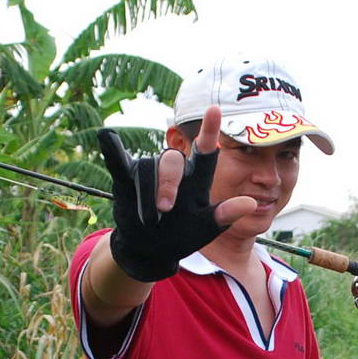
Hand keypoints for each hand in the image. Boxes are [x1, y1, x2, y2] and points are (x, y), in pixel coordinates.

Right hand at [97, 106, 254, 281]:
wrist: (151, 249)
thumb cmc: (182, 235)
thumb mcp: (206, 229)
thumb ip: (225, 216)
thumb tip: (252, 204)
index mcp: (196, 180)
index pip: (205, 152)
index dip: (210, 130)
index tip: (215, 108)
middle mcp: (175, 170)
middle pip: (172, 162)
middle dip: (167, 185)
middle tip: (164, 210)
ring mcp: (150, 172)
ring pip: (148, 170)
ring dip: (147, 195)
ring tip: (149, 219)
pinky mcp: (127, 179)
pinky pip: (119, 161)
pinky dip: (111, 149)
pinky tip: (105, 135)